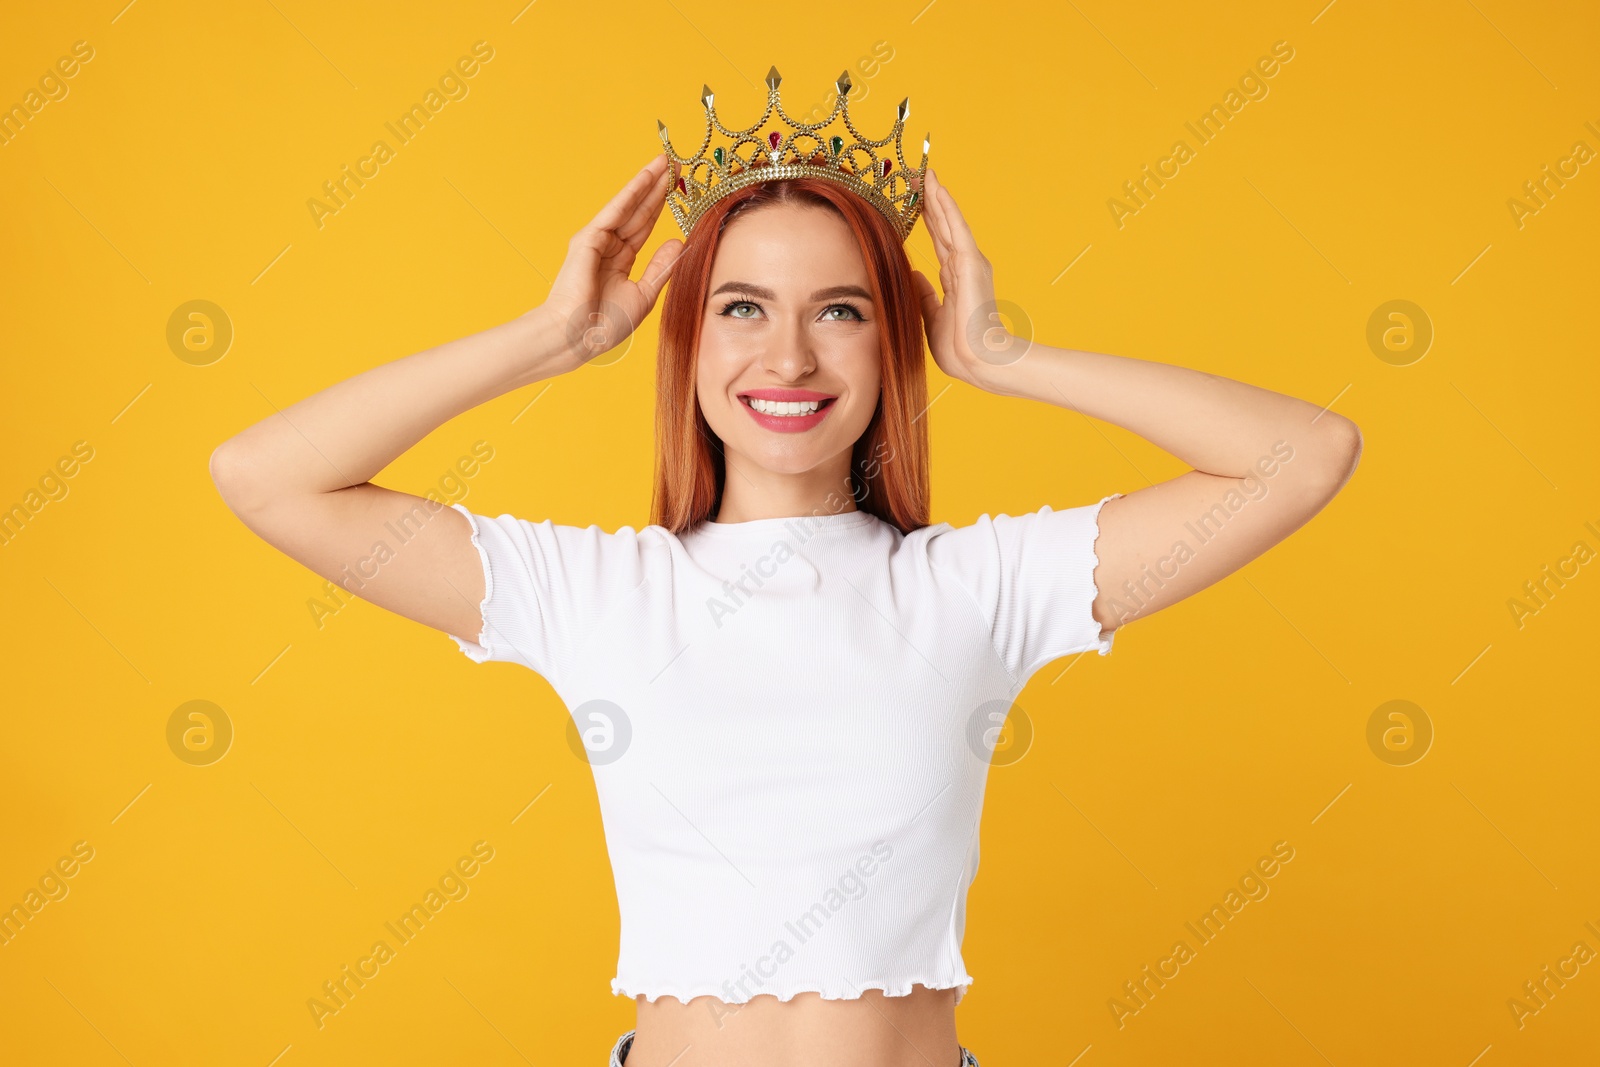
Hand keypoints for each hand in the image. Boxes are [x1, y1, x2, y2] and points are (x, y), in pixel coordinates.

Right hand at [540, 155, 684, 365]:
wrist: (578, 337)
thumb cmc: (605, 324)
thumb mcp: (644, 294)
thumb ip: (661, 267)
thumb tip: (679, 242)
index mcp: (619, 261)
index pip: (643, 227)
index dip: (659, 207)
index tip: (677, 187)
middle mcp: (608, 246)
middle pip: (638, 211)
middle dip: (656, 188)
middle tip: (675, 164)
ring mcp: (597, 241)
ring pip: (628, 206)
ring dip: (646, 182)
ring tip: (665, 161)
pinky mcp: (589, 239)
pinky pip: (614, 212)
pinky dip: (631, 193)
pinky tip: (646, 177)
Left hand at [910, 169, 1026, 391]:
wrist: (980, 361)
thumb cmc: (960, 349)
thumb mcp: (932, 318)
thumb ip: (924, 295)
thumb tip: (913, 275)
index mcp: (955, 280)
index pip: (938, 243)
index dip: (928, 222)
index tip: (915, 203)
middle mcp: (964, 266)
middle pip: (942, 227)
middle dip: (930, 202)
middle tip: (918, 177)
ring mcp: (969, 262)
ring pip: (949, 222)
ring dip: (937, 196)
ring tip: (925, 173)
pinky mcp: (970, 262)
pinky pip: (955, 228)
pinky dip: (947, 207)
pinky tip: (937, 188)